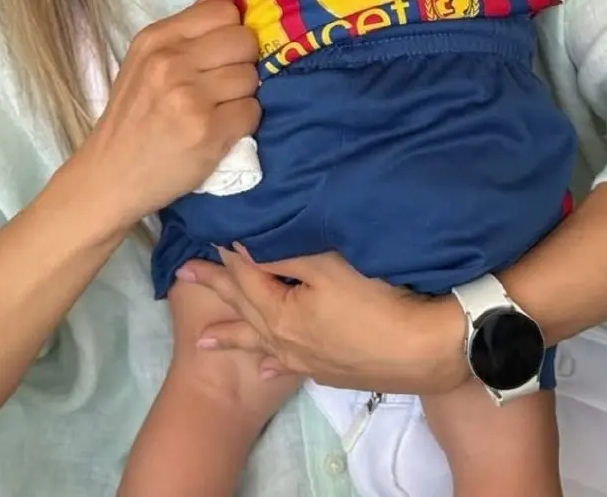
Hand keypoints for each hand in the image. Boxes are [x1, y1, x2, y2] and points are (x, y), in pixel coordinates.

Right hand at [72, 0, 260, 234]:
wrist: (108, 176)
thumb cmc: (133, 116)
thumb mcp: (148, 60)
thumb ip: (190, 23)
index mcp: (156, 39)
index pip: (224, 10)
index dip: (231, 31)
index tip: (219, 52)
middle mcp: (171, 62)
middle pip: (245, 41)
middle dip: (241, 63)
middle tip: (220, 85)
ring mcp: (190, 97)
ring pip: (252, 77)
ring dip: (242, 95)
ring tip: (216, 109)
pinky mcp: (208, 132)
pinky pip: (253, 111)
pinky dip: (243, 122)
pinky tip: (219, 130)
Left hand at [181, 246, 468, 394]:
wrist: (424, 351)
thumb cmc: (376, 301)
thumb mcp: (329, 266)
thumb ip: (287, 252)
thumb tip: (249, 239)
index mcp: (280, 313)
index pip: (245, 276)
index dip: (228, 254)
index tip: (207, 235)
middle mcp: (285, 340)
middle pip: (244, 308)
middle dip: (215, 290)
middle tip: (183, 277)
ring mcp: (307, 360)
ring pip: (260, 340)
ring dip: (233, 333)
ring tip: (203, 338)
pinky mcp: (330, 371)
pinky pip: (287, 365)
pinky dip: (272, 361)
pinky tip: (268, 366)